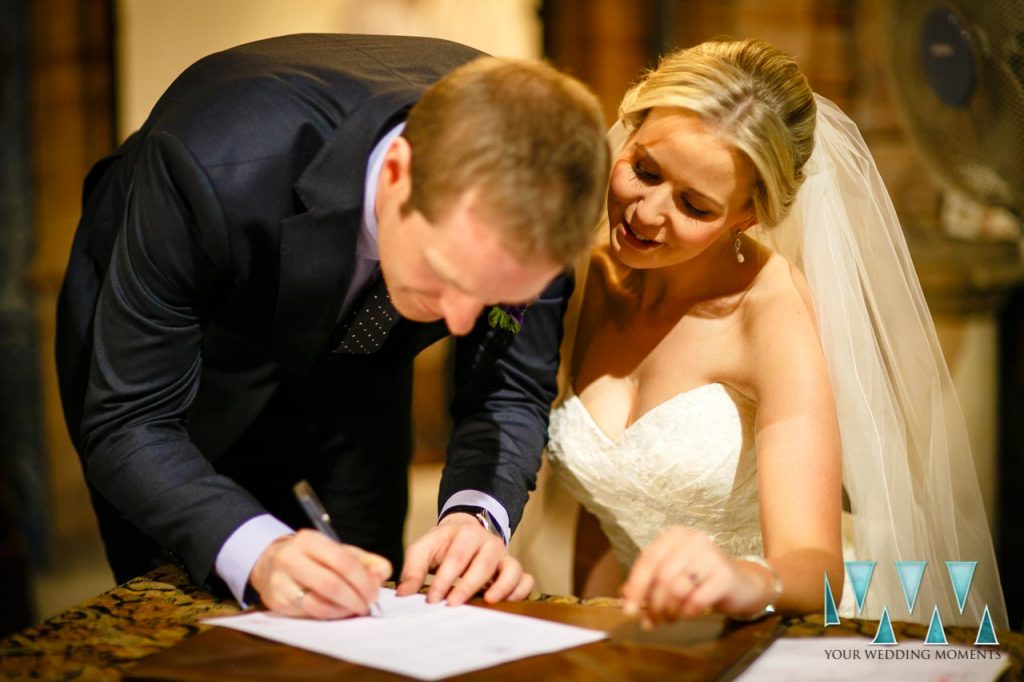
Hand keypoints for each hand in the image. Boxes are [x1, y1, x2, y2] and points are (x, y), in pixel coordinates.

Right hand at [249, 529, 390, 618]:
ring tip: (354, 609)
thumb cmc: (312, 558)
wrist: (270, 564)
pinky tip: (336, 612)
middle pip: (330, 584)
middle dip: (355, 599)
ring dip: (342, 611)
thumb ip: (366, 562)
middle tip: (367, 606)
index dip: (363, 580)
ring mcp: (280, 581)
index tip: (374, 593)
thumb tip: (383, 573)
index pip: (342, 561)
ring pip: (317, 604)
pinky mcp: (276, 602)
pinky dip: (327, 616)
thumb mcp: (339, 551)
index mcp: (310, 540)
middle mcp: (290, 558)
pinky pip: (307, 614)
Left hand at [397, 512, 533, 604]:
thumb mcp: (424, 548)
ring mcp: (504, 556)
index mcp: (465, 534)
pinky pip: (525, 579)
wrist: (465, 531)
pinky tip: (505, 602)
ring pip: (511, 569)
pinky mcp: (513, 568)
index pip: (457, 557)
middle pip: (483, 563)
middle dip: (467, 586)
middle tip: (452, 605)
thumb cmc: (443, 544)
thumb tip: (404, 593)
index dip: (445, 579)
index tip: (432, 599)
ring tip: (487, 601)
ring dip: (501, 587)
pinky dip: (519, 590)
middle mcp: (489, 542)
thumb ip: (413, 568)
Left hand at [620, 527, 772, 626]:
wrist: (743, 584)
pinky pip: (696, 600)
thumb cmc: (701, 579)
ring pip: (676, 588)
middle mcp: (693, 539)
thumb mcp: (673, 576)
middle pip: (661, 577)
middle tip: (651, 622)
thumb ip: (648, 583)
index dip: (636, 586)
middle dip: (652, 604)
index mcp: (675, 535)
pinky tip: (688, 614)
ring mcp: (710, 555)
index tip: (628, 609)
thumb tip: (625, 597)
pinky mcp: (724, 575)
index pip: (647, 559)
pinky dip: (687, 612)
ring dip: (668, 610)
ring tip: (669, 618)